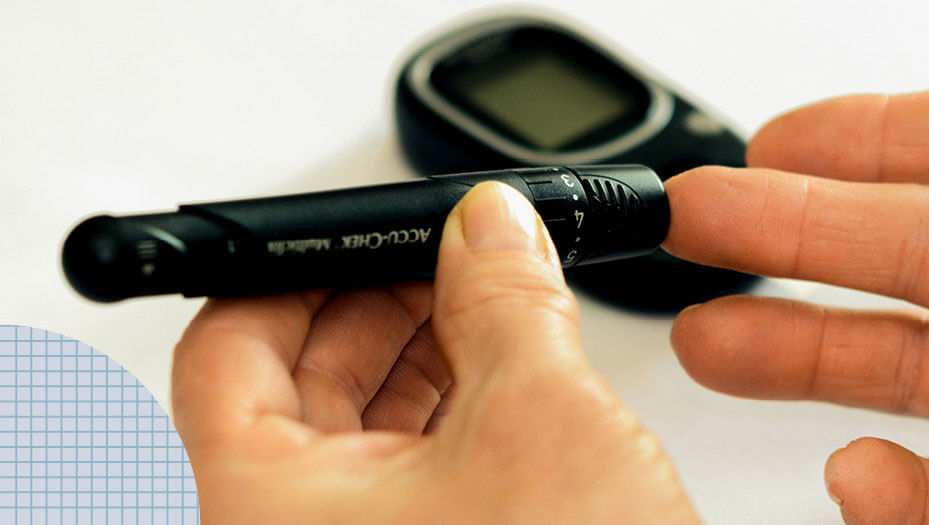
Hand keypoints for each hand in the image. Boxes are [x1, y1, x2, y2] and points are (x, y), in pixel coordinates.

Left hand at [171, 183, 697, 522]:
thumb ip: (508, 299)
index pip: (227, 347)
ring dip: (421, 351)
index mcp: (262, 507)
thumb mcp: (542, 421)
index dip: (300, 269)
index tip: (371, 232)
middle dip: (379, 302)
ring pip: (353, 429)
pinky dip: (448, 410)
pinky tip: (502, 369)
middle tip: (448, 252)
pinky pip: (402, 473)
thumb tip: (492, 226)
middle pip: (291, 383)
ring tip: (488, 300)